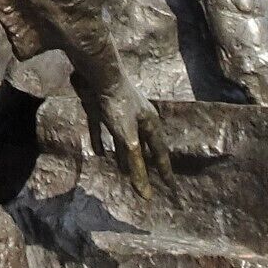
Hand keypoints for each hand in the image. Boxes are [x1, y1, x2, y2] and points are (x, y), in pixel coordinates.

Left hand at [70, 49, 172, 195]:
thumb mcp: (128, 139)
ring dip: (124, 155)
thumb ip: (136, 165)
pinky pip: (104, 129)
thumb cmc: (118, 105)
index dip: (164, 171)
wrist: (100, 74)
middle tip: (149, 179)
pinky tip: (97, 152)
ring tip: (123, 170)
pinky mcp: (104, 108)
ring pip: (125, 139)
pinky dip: (102, 141)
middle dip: (145, 162)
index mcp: (151, 124)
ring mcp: (122, 112)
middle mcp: (140, 118)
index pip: (160, 154)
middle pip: (145, 145)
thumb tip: (146, 193)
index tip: (170, 187)